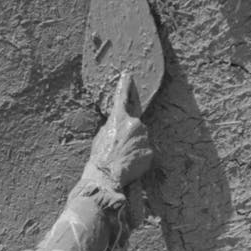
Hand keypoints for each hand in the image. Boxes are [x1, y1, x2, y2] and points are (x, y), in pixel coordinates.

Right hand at [82, 72, 153, 187]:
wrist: (106, 175)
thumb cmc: (100, 157)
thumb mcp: (101, 135)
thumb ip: (112, 126)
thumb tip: (118, 126)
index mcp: (119, 118)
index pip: (122, 97)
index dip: (125, 85)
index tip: (128, 74)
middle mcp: (135, 124)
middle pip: (135, 125)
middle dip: (129, 134)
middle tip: (118, 147)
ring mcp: (145, 137)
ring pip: (141, 139)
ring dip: (134, 146)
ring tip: (122, 158)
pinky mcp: (150, 151)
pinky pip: (145, 151)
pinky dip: (139, 157)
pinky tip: (129, 163)